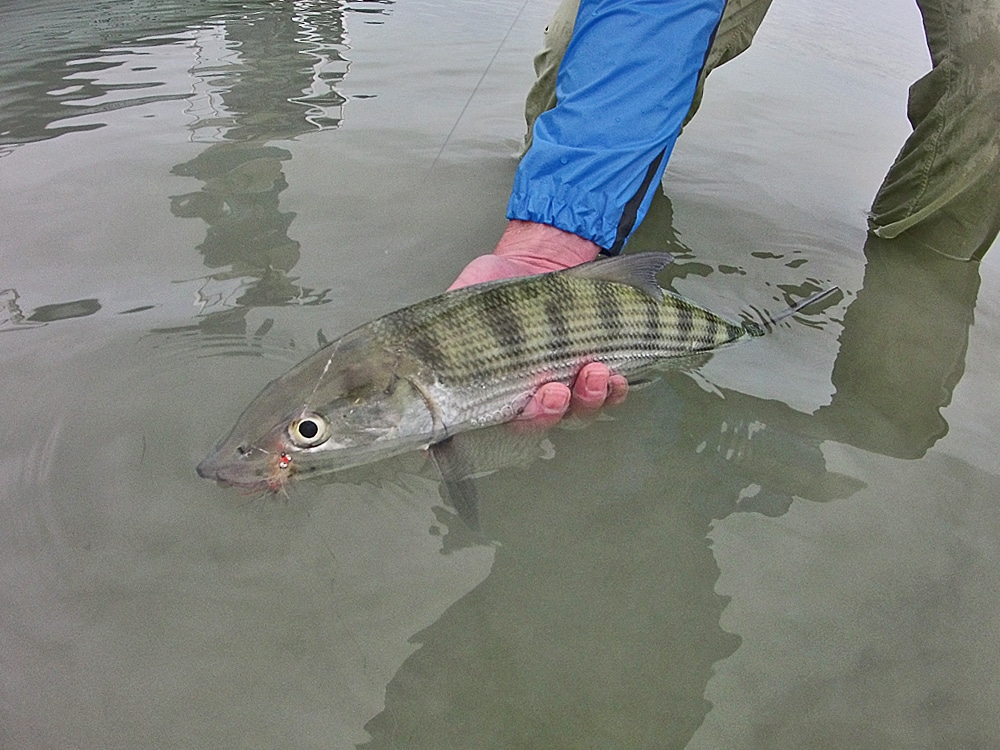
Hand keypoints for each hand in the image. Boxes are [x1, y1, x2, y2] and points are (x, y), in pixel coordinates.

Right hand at [450, 220, 628, 424]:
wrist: (533, 262)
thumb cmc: (491, 290)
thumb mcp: (459, 305)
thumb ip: (443, 338)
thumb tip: (416, 368)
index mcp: (494, 391)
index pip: (502, 421)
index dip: (516, 421)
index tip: (526, 405)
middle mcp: (530, 397)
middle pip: (543, 423)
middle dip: (551, 411)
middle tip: (554, 391)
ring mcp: (566, 388)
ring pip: (578, 412)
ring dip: (588, 399)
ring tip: (595, 373)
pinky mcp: (596, 373)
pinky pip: (609, 395)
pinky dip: (615, 391)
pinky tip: (618, 379)